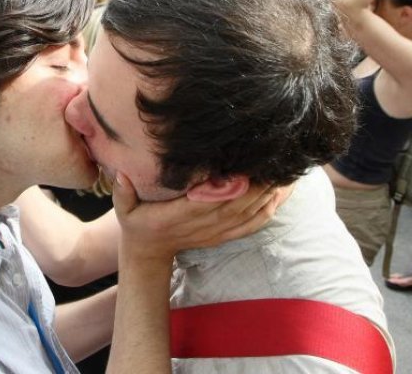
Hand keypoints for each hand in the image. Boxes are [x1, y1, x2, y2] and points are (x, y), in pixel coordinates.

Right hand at [113, 172, 282, 262]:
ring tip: (289, 171)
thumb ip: (122, 191)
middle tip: (280, 159)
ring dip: (272, 193)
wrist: (149, 252)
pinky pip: (254, 223)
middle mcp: (204, 224)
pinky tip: (284, 193)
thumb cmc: (137, 222)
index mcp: (181, 214)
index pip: (211, 201)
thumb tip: (121, 174)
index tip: (247, 170)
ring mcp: (218, 231)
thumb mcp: (123, 209)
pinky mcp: (226, 234)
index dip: (232, 188)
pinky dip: (271, 209)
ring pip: (251, 212)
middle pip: (240, 204)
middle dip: (261, 183)